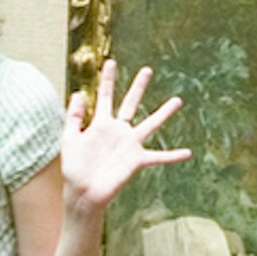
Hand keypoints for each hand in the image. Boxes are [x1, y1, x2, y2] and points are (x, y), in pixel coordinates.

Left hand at [60, 68, 192, 215]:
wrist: (83, 193)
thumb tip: (78, 93)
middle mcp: (118, 131)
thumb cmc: (74, 168)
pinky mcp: (136, 160)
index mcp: (101, 124)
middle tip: (147, 70)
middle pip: (131, 103)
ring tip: (177, 100)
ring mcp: (129, 145)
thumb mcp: (69, 139)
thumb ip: (73, 118)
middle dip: (138, 86)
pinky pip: (158, 156)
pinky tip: (187, 153)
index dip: (108, 79)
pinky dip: (172, 156)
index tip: (111, 61)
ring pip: (150, 124)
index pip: (106, 96)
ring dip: (164, 113)